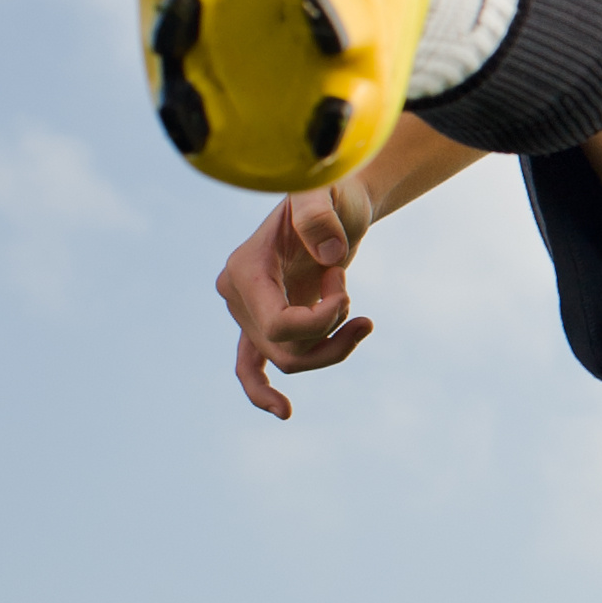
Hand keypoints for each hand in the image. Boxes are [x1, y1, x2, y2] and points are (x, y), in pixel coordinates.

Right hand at [215, 177, 377, 418]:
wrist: (335, 198)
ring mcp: (247, 312)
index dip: (321, 321)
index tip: (345, 287)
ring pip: (284, 361)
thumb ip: (320, 215)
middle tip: (356, 302)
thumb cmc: (329, 189)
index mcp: (245, 268)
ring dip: (330, 349)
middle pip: (284, 348)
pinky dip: (262, 391)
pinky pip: (251, 366)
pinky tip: (284, 413)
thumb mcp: (325, 191)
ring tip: (364, 323)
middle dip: (330, 334)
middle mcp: (238, 295)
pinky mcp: (264, 321)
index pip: (278, 325)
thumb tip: (331, 258)